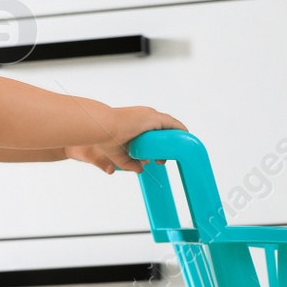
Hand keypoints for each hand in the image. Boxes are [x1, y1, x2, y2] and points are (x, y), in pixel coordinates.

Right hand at [66, 107, 187, 173]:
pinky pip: (173, 125)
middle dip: (165, 145)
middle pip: (163, 129)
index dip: (157, 144)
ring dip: (174, 138)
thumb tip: (140, 170)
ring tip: (176, 152)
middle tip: (162, 160)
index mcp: (135, 122)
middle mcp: (145, 117)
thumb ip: (129, 163)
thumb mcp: (119, 154)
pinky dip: (180, 131)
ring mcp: (150, 116)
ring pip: (169, 127)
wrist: (102, 128)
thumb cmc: (104, 138)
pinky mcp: (154, 118)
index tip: (156, 157)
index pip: (153, 131)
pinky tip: (185, 139)